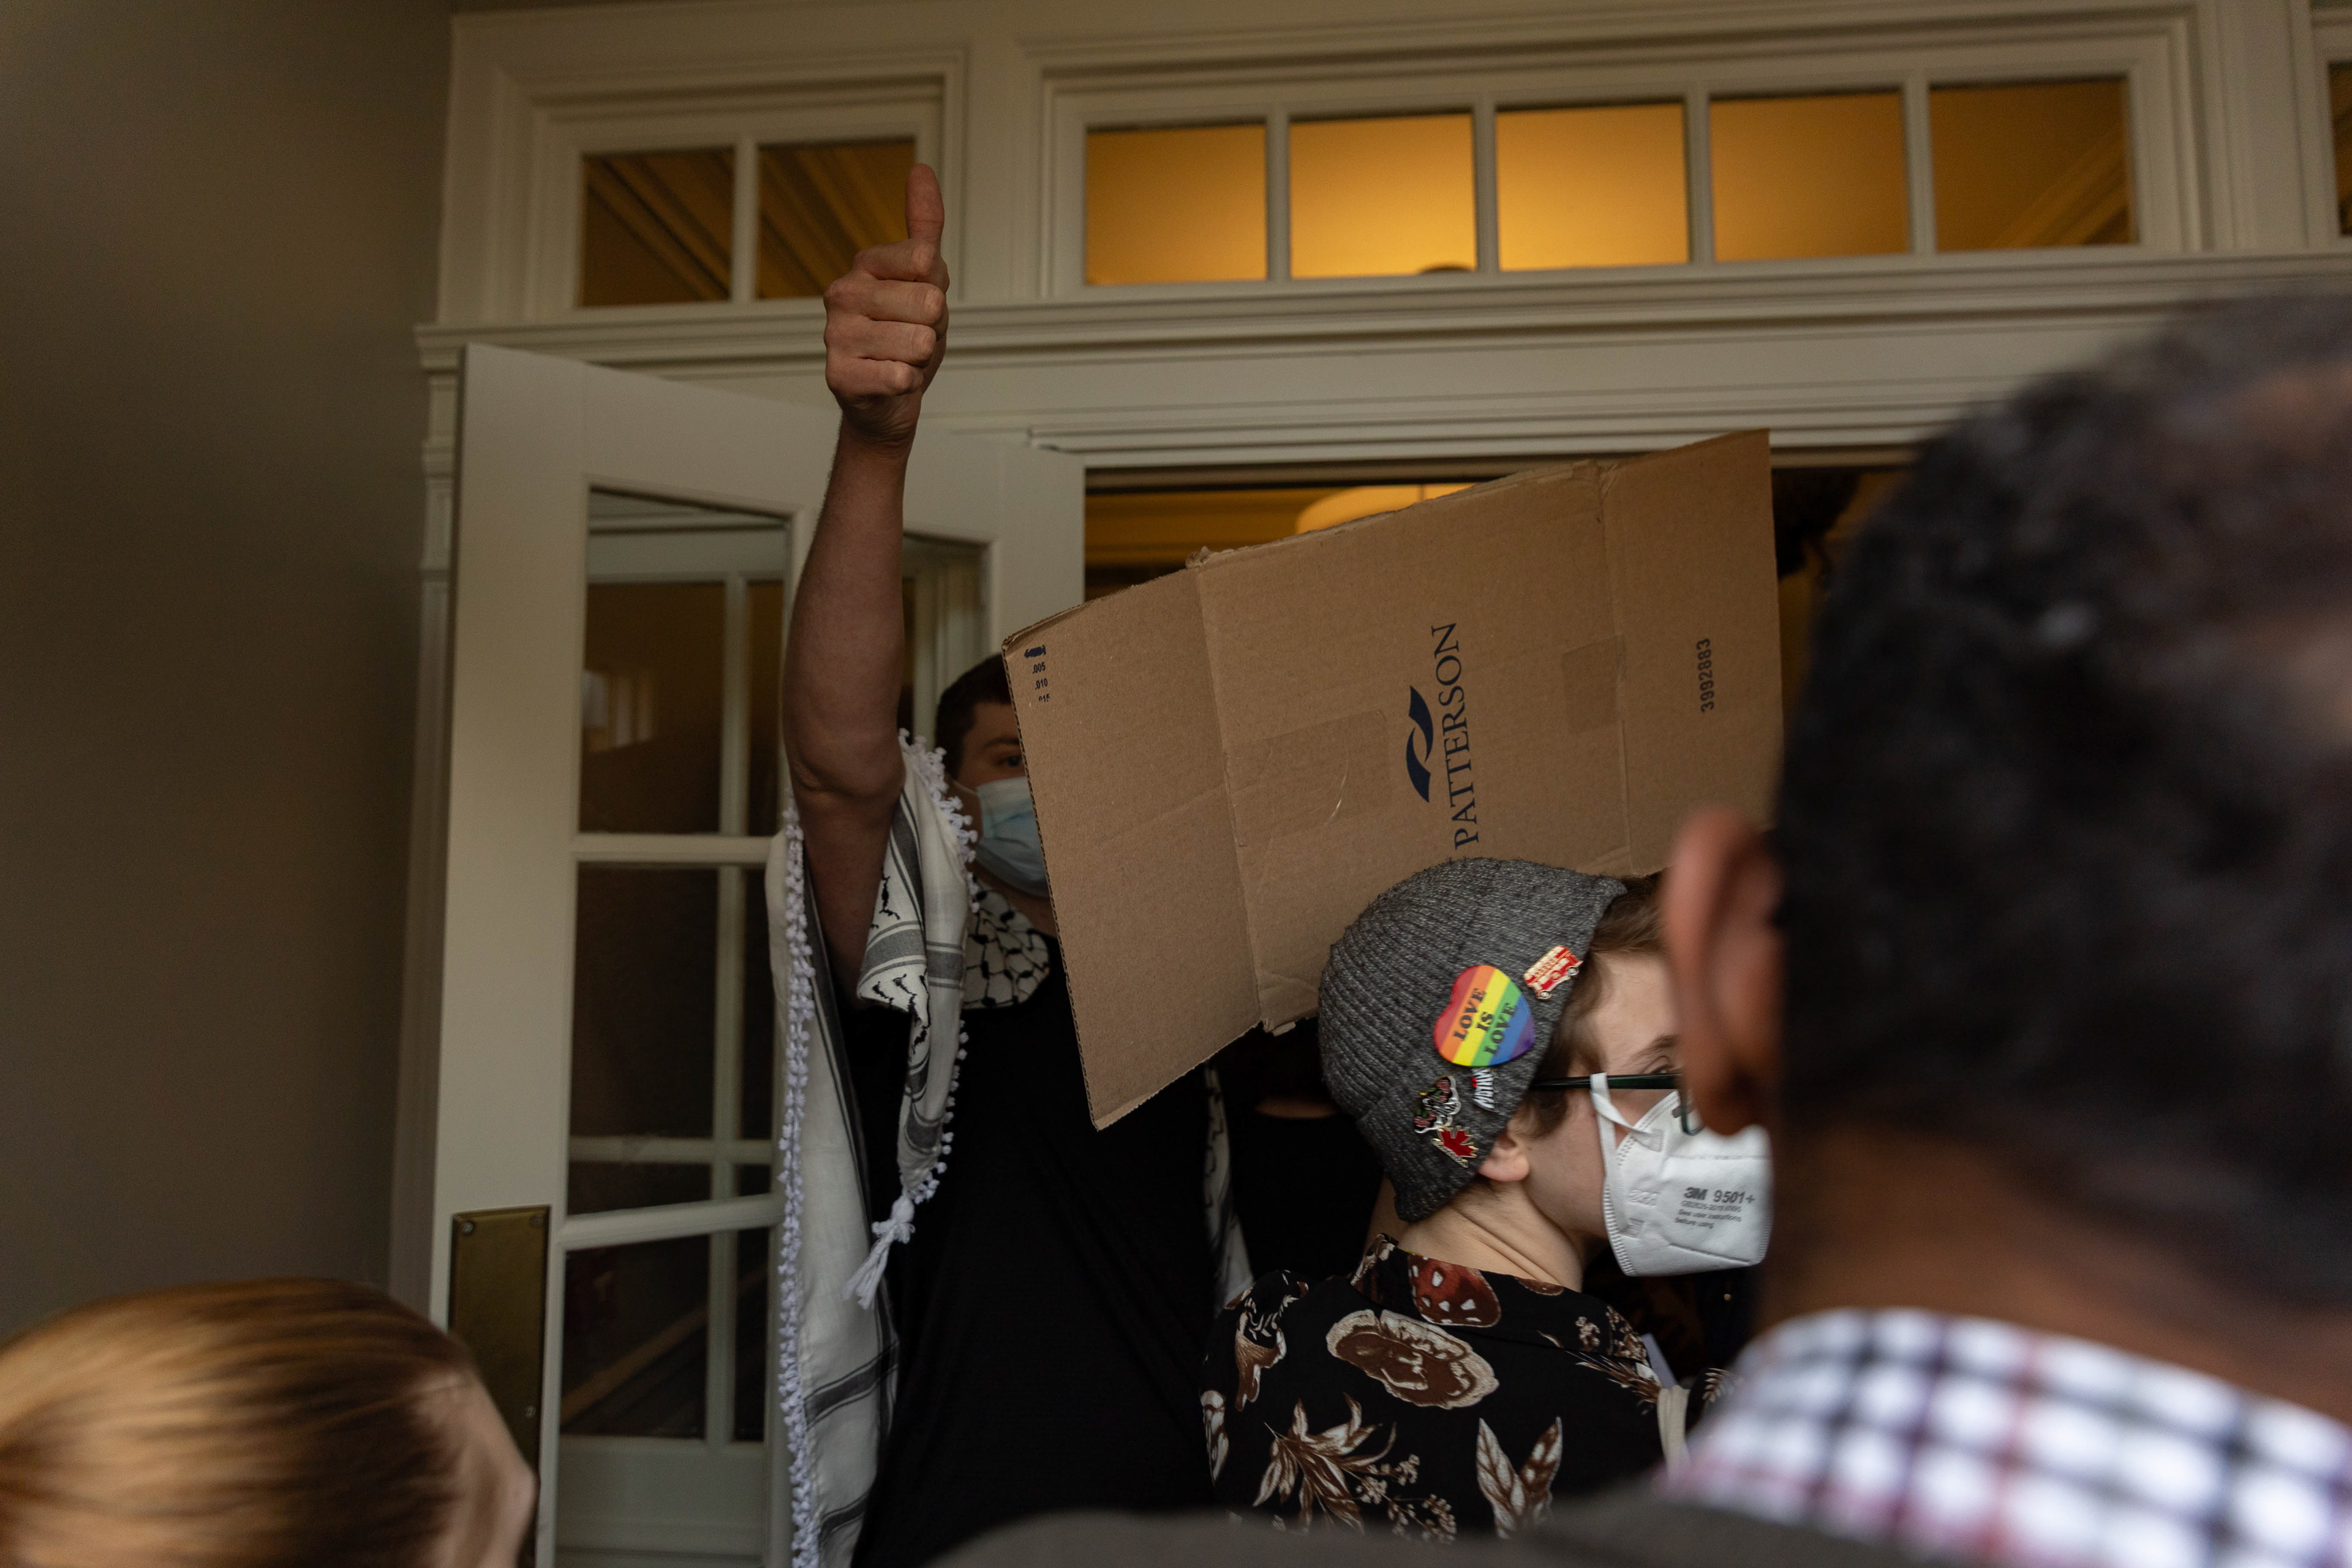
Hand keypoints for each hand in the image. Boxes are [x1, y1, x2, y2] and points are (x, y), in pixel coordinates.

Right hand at [823, 164, 948, 448]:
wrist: (888, 398)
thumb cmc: (906, 334)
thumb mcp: (925, 276)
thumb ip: (924, 224)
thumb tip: (920, 169)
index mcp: (864, 264)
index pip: (926, 260)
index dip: (938, 289)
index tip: (920, 303)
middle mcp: (842, 293)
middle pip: (929, 302)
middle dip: (933, 327)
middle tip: (912, 337)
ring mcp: (836, 335)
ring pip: (919, 341)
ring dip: (921, 359)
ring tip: (901, 359)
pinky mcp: (839, 376)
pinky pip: (901, 376)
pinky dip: (907, 384)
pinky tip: (890, 381)